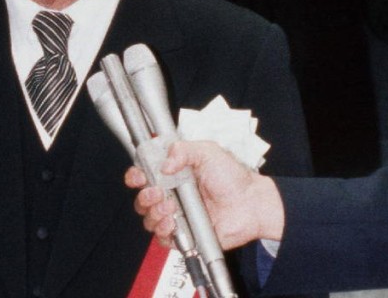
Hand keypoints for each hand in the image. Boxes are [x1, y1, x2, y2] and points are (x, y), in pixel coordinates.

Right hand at [125, 140, 284, 249]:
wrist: (251, 204)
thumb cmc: (233, 178)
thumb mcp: (207, 152)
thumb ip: (182, 150)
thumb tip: (163, 164)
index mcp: (173, 175)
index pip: (143, 175)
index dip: (136, 176)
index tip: (138, 177)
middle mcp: (172, 196)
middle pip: (142, 199)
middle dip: (145, 196)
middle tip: (159, 192)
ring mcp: (177, 216)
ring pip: (149, 219)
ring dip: (154, 213)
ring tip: (171, 209)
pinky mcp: (185, 234)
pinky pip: (163, 238)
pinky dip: (163, 232)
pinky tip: (173, 224)